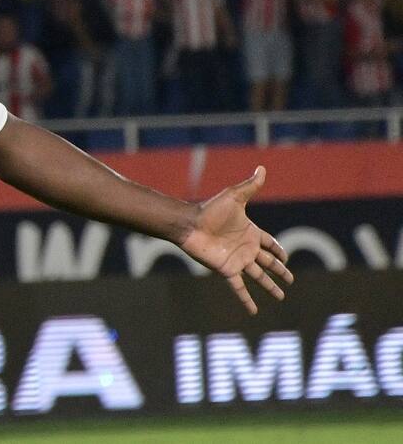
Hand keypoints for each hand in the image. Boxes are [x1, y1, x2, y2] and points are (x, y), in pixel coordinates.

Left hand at [179, 166, 293, 313]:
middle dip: (280, 271)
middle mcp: (245, 248)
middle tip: (291, 281)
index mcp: (250, 232)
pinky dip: (247, 299)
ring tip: (281, 298)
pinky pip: (240, 288)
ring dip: (270, 287)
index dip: (279, 250)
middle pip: (268, 262)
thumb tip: (262, 168)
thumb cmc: (210, 210)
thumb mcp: (234, 196)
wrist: (190, 224)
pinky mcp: (227, 270)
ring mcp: (237, 260)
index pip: (270, 243)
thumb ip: (250, 185)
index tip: (287, 258)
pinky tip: (254, 311)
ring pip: (259, 277)